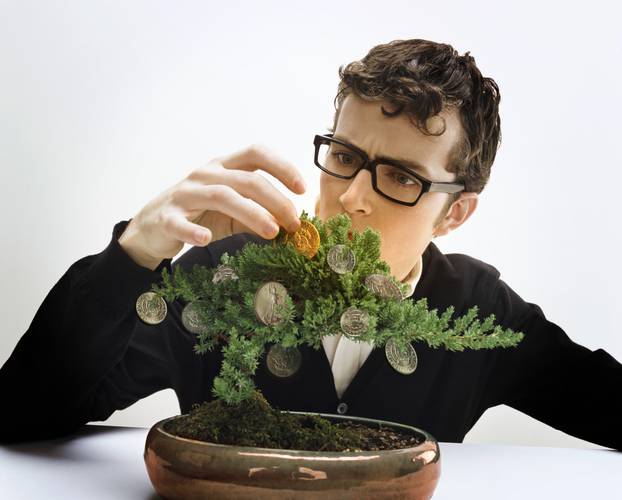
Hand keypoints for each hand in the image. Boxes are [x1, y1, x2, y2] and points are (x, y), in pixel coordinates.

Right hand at [118, 144, 306, 269]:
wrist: (153, 228)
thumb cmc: (200, 215)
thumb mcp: (233, 213)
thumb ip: (260, 214)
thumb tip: (292, 224)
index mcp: (223, 167)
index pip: (256, 153)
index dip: (282, 166)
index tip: (302, 188)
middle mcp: (205, 175)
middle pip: (246, 180)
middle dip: (276, 200)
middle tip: (294, 222)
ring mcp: (185, 194)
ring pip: (222, 197)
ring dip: (251, 214)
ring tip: (272, 232)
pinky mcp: (167, 218)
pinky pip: (180, 223)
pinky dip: (193, 231)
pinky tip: (206, 239)